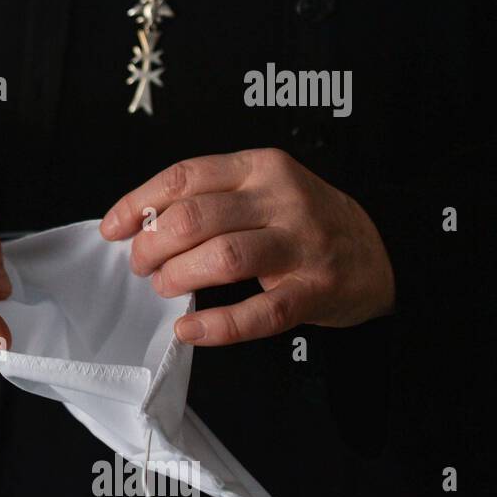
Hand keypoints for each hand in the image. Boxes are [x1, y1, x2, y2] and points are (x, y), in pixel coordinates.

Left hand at [101, 147, 395, 346]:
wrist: (383, 251)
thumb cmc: (304, 222)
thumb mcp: (262, 190)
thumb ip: (209, 198)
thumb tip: (139, 221)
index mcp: (260, 168)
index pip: (184, 177)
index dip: (138, 203)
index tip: (114, 229)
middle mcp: (281, 200)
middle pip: (195, 218)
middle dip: (152, 246)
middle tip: (142, 265)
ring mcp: (301, 246)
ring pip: (222, 257)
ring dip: (179, 276)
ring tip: (166, 286)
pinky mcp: (314, 291)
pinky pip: (259, 313)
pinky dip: (216, 325)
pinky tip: (189, 329)